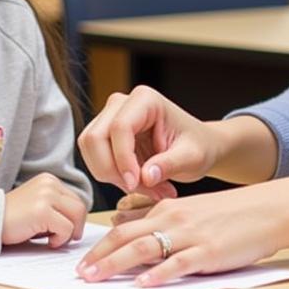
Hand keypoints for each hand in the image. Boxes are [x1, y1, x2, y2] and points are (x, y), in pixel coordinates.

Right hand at [1, 173, 87, 247]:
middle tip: (66, 239)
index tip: (70, 231)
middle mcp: (50, 184)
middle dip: (77, 226)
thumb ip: (55, 206)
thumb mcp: (37, 204)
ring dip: (69, 233)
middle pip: (79, 207)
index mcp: (49, 180)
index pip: (75, 199)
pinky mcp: (43, 211)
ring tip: (54, 239)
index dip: (75, 218)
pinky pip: (66, 228)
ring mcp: (46, 196)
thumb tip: (77, 222)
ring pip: (77, 216)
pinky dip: (60, 239)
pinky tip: (47, 242)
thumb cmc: (12, 218)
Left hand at [75, 182, 288, 286]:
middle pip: (127, 237)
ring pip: (145, 248)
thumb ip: (164, 222)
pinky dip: (158, 274)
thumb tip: (132, 234)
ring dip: (117, 264)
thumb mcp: (193, 211)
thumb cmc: (233, 213)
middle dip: (100, 256)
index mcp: (168, 209)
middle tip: (80, 274)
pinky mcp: (208, 252)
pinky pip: (178, 264)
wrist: (269, 208)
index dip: (101, 245)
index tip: (83, 261)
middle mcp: (174, 219)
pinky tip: (143, 284)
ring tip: (97, 278)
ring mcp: (190, 236)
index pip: (125, 227)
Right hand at [77, 85, 220, 198]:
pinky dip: (112, 176)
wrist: (199, 146)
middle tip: (139, 189)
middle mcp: (122, 103)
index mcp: (145, 99)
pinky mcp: (106, 135)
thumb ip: (169, 164)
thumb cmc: (198, 145)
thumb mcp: (192, 158)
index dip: (122, 159)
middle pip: (95, 138)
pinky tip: (138, 183)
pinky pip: (95, 158)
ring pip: (90, 150)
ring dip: (111, 176)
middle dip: (112, 170)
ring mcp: (110, 117)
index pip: (119, 128)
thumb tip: (144, 176)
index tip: (135, 184)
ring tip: (144, 187)